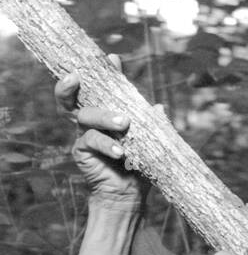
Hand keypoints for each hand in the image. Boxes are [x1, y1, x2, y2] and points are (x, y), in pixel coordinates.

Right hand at [56, 55, 147, 208]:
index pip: (104, 88)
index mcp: (108, 112)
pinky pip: (89, 140)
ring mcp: (84, 133)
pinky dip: (106, 144)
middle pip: (81, 95)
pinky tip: (119, 152)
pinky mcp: (81, 151)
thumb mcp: (151, 143)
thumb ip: (154, 125)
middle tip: (99, 77)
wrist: (129, 196)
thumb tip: (159, 107)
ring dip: (104, 116)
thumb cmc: (139, 167)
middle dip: (84, 83)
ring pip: (85, 115)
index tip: (114, 58)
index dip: (105, 72)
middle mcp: (93, 119)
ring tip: (123, 124)